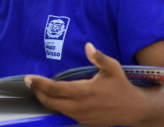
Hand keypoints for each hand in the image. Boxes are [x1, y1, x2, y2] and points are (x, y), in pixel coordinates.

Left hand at [25, 42, 146, 125]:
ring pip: (56, 109)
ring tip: (39, 88)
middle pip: (50, 102)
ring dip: (46, 99)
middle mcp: (79, 107)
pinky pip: (65, 114)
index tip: (28, 78)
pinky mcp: (84, 122)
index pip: (54, 89)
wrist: (135, 110)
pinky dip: (57, 106)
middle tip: (29, 82)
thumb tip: (88, 46)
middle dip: (37, 92)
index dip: (39, 83)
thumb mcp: (113, 68)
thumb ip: (99, 57)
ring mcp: (81, 117)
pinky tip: (55, 97)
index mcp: (83, 92)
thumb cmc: (122, 86)